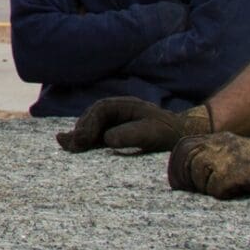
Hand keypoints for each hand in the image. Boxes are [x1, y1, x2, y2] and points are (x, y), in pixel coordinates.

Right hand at [57, 96, 211, 153]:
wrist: (183, 136)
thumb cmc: (169, 134)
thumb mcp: (153, 134)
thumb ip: (131, 135)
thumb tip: (107, 139)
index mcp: (126, 105)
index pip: (101, 110)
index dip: (89, 123)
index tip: (82, 139)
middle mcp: (118, 110)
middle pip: (92, 116)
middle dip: (80, 129)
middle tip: (67, 144)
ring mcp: (116, 121)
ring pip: (92, 125)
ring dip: (79, 134)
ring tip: (65, 144)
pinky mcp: (116, 132)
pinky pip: (96, 134)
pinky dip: (84, 139)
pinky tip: (72, 145)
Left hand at [168, 131, 249, 204]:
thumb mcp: (237, 157)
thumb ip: (215, 159)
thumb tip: (185, 178)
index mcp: (221, 139)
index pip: (183, 146)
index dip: (175, 166)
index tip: (176, 184)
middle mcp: (226, 143)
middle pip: (187, 159)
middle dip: (185, 179)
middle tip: (190, 193)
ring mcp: (235, 156)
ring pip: (200, 173)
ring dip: (205, 188)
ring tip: (220, 193)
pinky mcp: (245, 170)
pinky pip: (218, 186)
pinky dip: (220, 194)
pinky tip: (232, 195)